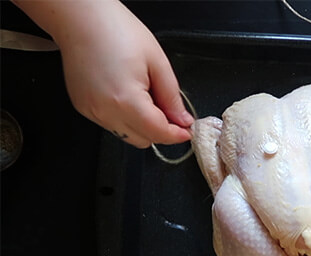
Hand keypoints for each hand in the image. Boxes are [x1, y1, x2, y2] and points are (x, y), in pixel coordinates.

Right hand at [14, 0, 192, 147]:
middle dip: (159, 129)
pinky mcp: (83, 107)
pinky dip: (124, 117)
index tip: (186, 130)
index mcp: (126, 100)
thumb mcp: (157, 62)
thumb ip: (172, 97)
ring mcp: (91, 111)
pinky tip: (126, 94)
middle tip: (167, 108)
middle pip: (143, 140)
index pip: (158, 133)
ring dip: (141, 125)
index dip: (176, 134)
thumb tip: (182, 120)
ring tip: (144, 95)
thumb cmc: (116, 31)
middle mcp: (104, 111)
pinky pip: (111, 124)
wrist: (82, 18)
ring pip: (127, 135)